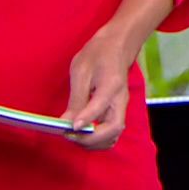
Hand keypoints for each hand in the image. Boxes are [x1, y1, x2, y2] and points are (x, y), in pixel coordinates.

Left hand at [60, 28, 138, 149]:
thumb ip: (76, 98)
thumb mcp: (81, 70)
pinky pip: (111, 134)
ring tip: (74, 136)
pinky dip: (98, 140)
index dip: (85, 119)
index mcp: (112, 85)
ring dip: (94, 142)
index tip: (70, 128)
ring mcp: (121, 108)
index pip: (100, 107)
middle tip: (69, 135)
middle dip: (90, 138)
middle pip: (113, 129)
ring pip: (113, 136)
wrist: (117, 46)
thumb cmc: (98, 54)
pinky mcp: (117, 112)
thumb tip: (67, 122)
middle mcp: (120, 100)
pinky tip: (83, 135)